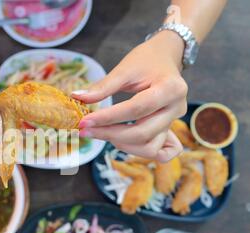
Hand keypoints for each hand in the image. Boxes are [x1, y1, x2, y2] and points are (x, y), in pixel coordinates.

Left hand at [72, 30, 187, 161]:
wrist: (165, 58)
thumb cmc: (145, 61)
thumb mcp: (124, 69)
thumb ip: (103, 86)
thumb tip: (77, 97)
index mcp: (171, 88)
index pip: (136, 109)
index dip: (108, 118)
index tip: (84, 121)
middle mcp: (177, 108)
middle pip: (142, 133)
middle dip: (110, 134)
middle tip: (85, 131)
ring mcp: (175, 122)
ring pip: (151, 147)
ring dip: (123, 145)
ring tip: (103, 133)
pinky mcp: (171, 131)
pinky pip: (161, 153)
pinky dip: (142, 152)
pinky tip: (124, 143)